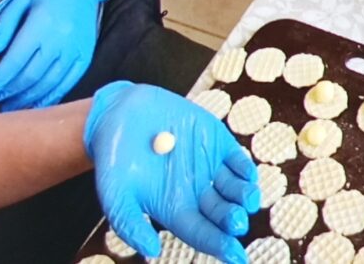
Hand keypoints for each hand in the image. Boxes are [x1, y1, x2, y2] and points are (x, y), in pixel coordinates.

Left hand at [0, 0, 107, 112]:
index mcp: (42, 24)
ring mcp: (74, 51)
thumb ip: (5, 24)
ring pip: (47, 85)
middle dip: (5, 96)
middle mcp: (60, 41)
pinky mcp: (84, 56)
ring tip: (5, 109)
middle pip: (28, 78)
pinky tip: (33, 105)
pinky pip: (66, 84)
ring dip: (24, 101)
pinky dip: (48, 98)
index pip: (13, 63)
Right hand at [85, 82, 259, 263]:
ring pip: (235, 188)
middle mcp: (197, 191)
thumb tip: (151, 251)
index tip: (235, 255)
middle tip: (238, 223)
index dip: (219, 245)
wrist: (118, 114)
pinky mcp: (215, 141)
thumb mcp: (114, 195)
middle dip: (233, 220)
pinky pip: (236, 158)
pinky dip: (244, 167)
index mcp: (176, 210)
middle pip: (222, 213)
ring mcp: (209, 166)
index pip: (202, 233)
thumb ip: (129, 224)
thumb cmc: (114, 160)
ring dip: (245, 195)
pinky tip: (248, 175)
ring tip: (249, 200)